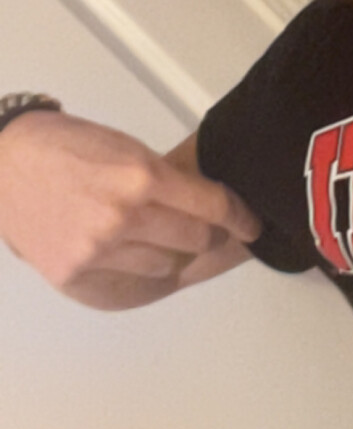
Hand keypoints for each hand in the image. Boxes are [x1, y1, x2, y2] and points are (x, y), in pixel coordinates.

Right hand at [0, 111, 261, 309]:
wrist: (2, 164)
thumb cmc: (66, 146)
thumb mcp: (126, 148)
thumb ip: (165, 179)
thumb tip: (206, 206)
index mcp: (142, 176)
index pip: (212, 206)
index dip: (239, 218)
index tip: (250, 225)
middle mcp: (124, 217)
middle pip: (196, 239)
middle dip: (204, 233)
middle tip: (200, 227)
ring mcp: (99, 249)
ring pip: (165, 265)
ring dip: (166, 252)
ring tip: (146, 234)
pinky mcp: (75, 273)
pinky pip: (127, 282)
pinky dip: (132, 268)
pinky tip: (120, 251)